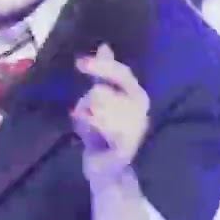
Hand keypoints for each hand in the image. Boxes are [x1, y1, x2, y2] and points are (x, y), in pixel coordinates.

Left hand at [72, 44, 149, 182]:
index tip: (80, 63)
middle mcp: (140, 111)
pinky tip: (93, 137)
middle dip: (88, 103)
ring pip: (98, 110)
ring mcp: (135, 130)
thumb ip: (104, 74)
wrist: (109, 173)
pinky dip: (91, 131)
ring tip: (91, 132)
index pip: (121, 74)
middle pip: (102, 93)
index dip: (102, 67)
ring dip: (86, 121)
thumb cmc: (104, 134)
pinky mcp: (125, 149)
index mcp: (136, 96)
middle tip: (87, 116)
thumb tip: (105, 45)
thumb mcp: (102, 99)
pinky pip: (102, 130)